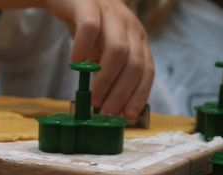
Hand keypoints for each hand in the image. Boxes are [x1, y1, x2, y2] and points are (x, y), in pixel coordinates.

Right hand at [44, 0, 154, 118]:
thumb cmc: (89, 27)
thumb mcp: (103, 51)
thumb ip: (110, 72)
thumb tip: (111, 105)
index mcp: (137, 39)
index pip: (147, 70)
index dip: (140, 95)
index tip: (128, 116)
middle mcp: (130, 26)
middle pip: (135, 64)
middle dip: (121, 94)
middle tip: (107, 113)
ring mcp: (112, 13)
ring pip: (118, 50)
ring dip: (106, 80)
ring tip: (94, 98)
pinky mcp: (89, 4)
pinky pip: (89, 29)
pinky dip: (83, 49)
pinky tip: (75, 63)